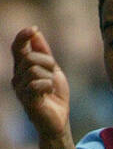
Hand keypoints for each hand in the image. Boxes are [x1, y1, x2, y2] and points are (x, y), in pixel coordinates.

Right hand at [11, 27, 69, 141]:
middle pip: (30, 57)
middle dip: (47, 62)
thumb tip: (35, 32)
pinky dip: (47, 86)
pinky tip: (49, 93)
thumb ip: (44, 52)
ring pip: (33, 69)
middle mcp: (17, 77)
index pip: (17, 47)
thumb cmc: (55, 95)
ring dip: (49, 76)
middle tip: (53, 74)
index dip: (23, 36)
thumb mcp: (53, 69)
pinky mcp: (27, 100)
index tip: (34, 29)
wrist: (59, 119)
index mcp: (22, 68)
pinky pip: (36, 84)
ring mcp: (20, 89)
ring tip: (51, 86)